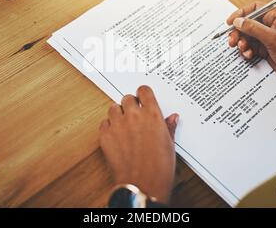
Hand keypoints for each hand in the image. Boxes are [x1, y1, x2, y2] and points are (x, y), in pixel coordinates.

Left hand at [99, 86, 178, 203]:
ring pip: (113, 108)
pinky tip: (115, 136)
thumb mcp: (169, 145)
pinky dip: (108, 127)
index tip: (143, 98)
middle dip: (130, 105)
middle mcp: (134, 116)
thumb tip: (172, 118)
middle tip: (134, 115)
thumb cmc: (159, 168)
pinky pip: (103, 123)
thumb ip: (168, 127)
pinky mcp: (105, 135)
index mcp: (152, 115)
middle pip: (127, 98)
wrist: (142, 184)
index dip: (143, 94)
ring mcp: (118, 124)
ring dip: (118, 113)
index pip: (144, 91)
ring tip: (123, 124)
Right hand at [226, 2, 275, 91]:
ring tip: (243, 49)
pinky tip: (249, 55)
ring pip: (248, 36)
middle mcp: (272, 25)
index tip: (230, 23)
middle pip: (248, 24)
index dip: (241, 14)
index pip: (254, 8)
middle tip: (232, 41)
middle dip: (239, 32)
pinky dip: (247, 51)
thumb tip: (238, 21)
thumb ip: (253, 28)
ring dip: (242, 43)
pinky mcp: (267, 49)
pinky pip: (251, 47)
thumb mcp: (272, 39)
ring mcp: (269, 38)